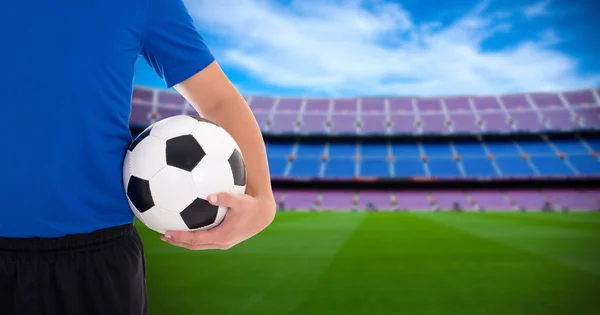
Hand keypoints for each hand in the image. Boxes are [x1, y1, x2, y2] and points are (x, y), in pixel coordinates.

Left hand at [161, 192, 275, 249]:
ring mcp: (223, 242)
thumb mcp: (239, 200)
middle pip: (194, 246)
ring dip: (184, 241)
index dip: (180, 237)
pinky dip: (193, 237)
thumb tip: (210, 196)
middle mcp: (220, 242)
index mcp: (221, 236)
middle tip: (163, 236)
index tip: (166, 233)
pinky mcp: (224, 239)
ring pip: (199, 245)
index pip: (195, 239)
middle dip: (178, 241)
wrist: (262, 215)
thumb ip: (225, 198)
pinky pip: (205, 240)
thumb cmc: (251, 206)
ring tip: (170, 235)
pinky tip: (187, 227)